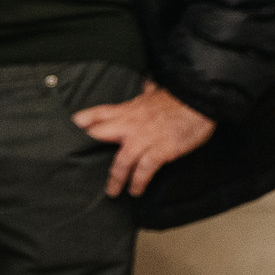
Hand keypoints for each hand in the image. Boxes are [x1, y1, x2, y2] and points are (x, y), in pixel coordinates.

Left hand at [72, 81, 214, 196]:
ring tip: (112, 192)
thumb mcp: (156, 92)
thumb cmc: (180, 98)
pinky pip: (144, 170)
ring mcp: (145, 138)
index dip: (84, 120)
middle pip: (100, 135)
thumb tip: (146, 83)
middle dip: (88, 149)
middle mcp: (131, 124)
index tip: (72, 127)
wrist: (201, 100)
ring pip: (121, 161)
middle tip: (80, 164)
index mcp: (128, 109)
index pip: (99, 113)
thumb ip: (147, 91)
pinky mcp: (161, 150)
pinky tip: (135, 191)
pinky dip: (138, 182)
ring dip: (115, 179)